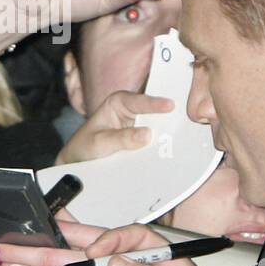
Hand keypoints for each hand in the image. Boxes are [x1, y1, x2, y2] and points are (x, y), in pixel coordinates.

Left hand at [55, 90, 172, 164]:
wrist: (79, 164)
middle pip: (154, 113)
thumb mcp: (99, 142)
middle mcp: (131, 112)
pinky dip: (162, 147)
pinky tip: (173, 152)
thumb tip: (147, 135)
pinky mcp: (143, 142)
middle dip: (168, 118)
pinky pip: (155, 143)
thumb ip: (121, 138)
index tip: (169, 106)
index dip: (155, 103)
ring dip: (167, 134)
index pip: (139, 101)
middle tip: (185, 123)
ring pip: (157, 128)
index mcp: (118, 102)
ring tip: (183, 140)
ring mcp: (139, 127)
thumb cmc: (84, 147)